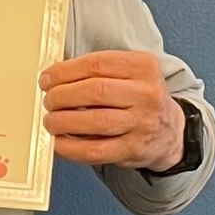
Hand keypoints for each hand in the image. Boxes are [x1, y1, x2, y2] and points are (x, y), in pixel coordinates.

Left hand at [40, 51, 183, 169]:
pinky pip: (95, 150)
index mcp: (143, 66)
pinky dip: (70, 147)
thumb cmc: (138, 99)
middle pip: (95, 90)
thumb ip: (97, 71)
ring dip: (63, 121)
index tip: (47, 79)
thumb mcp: (130, 74)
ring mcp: (142, 123)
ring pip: (95, 121)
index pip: (96, 63)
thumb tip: (52, 78)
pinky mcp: (133, 149)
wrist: (168, 132)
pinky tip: (57, 142)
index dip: (64, 71)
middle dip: (62, 95)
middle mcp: (146, 94)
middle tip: (49, 101)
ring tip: (50, 121)